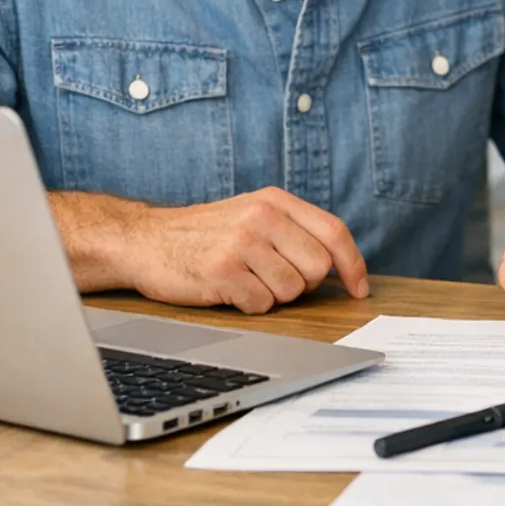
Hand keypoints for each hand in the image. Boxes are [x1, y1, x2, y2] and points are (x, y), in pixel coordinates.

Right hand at [122, 187, 370, 313]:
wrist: (145, 241)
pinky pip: (262, 304)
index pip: (333, 231)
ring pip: (292, 290)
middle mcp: (261, 216)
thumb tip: (340, 262)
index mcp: (274, 200)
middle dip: (302, 283)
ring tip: (245, 279)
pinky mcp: (222, 272)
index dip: (353, 264)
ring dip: (273, 295)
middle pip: (318, 267)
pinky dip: (250, 305)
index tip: (359, 289)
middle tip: (272, 277)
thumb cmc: (204, 234)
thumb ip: (293, 229)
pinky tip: (230, 289)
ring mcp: (241, 243)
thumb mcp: (251, 214)